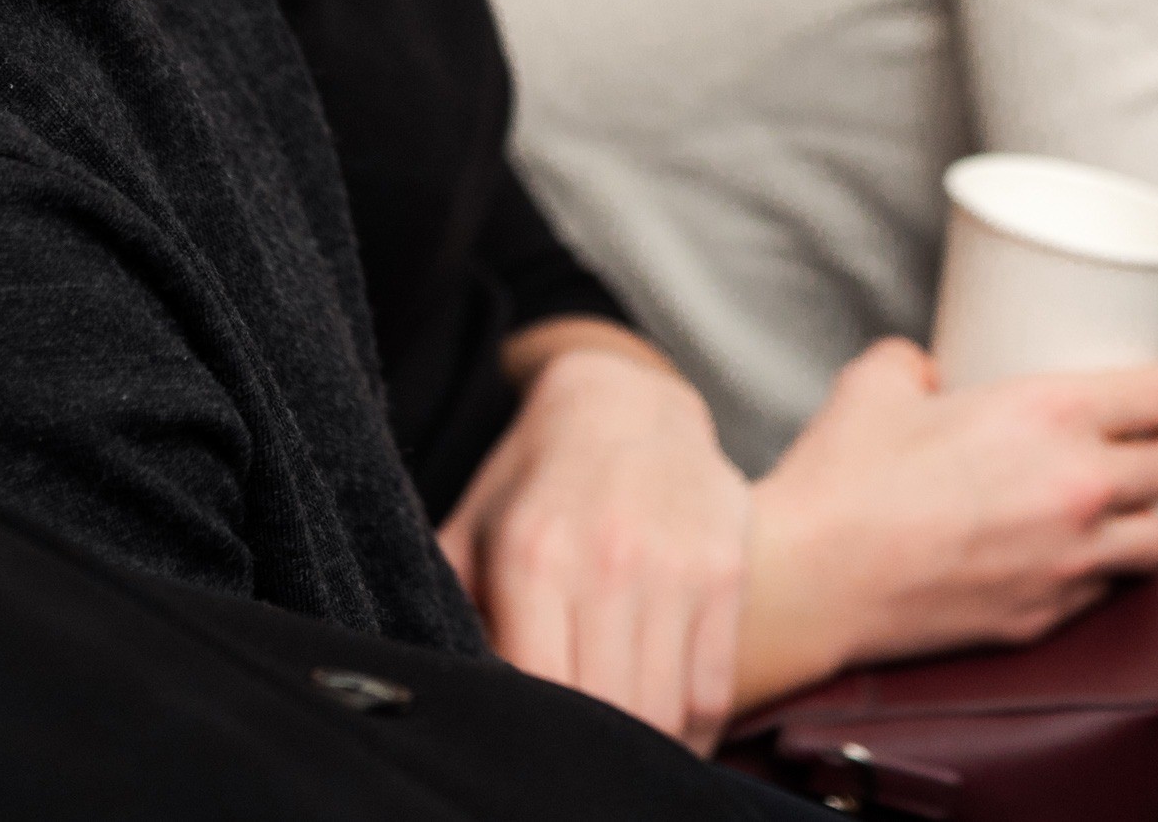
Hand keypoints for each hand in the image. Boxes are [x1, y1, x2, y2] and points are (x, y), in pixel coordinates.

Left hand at [438, 332, 753, 747]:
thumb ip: (448, 607)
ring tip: (614, 752)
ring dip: (640, 748)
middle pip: (605, 714)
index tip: (524, 745)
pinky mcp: (725, 574)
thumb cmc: (534, 482)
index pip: (535, 690)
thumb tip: (432, 689)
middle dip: (585, 751)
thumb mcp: (472, 530)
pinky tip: (663, 731)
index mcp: (533, 555)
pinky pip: (710, 690)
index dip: (531, 735)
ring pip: (662, 713)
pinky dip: (690, 730)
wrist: (627, 401)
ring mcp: (676, 568)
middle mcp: (609, 561)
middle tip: (572, 758)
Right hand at [740, 338, 1157, 708]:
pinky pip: (1107, 592)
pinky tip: (1063, 556)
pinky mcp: (1044, 616)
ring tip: (1107, 512)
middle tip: (1121, 450)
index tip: (1151, 399)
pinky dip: (1098, 573)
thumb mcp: (879, 380)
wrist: (811, 577)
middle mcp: (1076, 488)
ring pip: (1157, 541)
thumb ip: (921, 362)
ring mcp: (1068, 562)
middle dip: (1151, 457)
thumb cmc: (843, 478)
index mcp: (1051, 414)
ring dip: (1138, 522)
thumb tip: (932, 370)